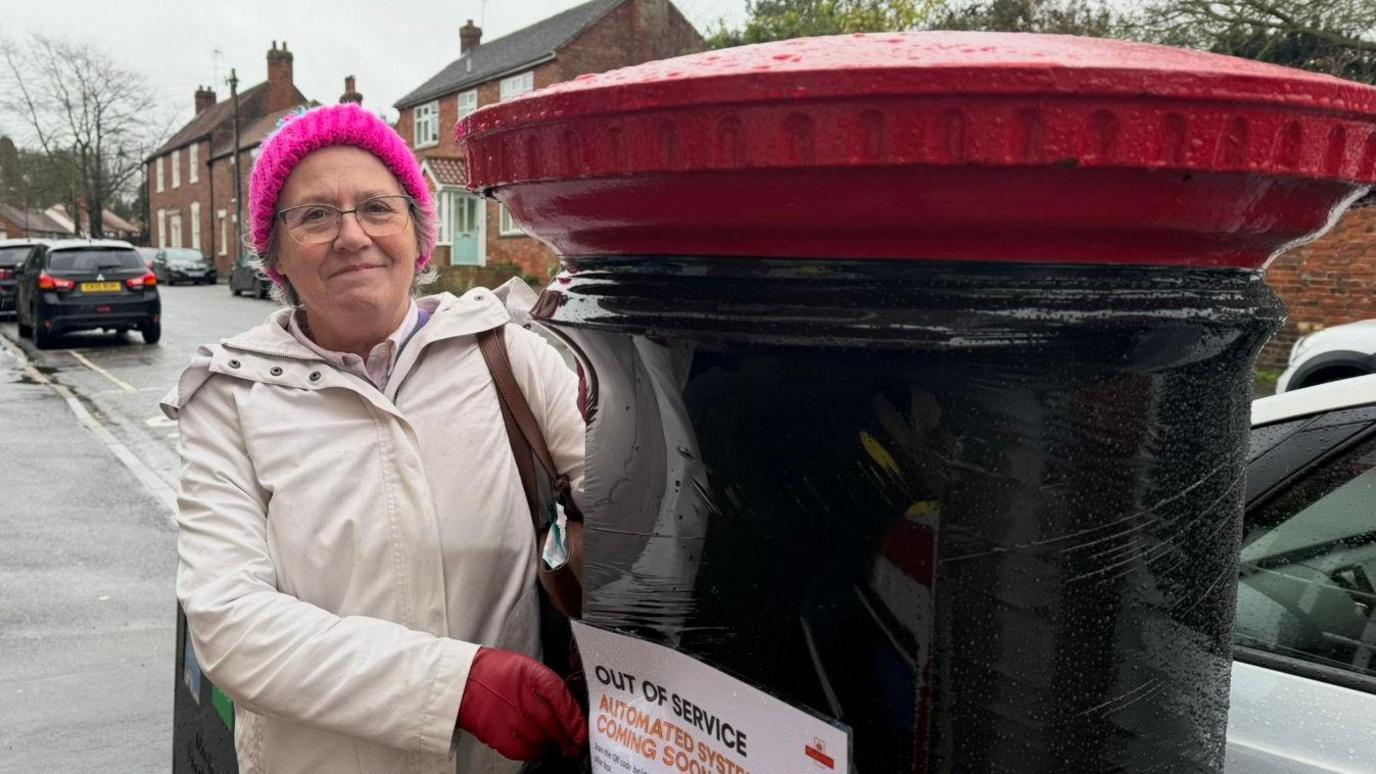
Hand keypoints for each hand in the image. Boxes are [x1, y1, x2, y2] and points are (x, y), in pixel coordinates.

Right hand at [457, 647, 586, 759]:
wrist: (464, 681)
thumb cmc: (498, 673)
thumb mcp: (528, 668)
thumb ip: (550, 687)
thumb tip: (572, 709)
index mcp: (533, 676)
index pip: (562, 700)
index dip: (576, 720)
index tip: (585, 732)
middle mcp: (522, 698)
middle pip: (555, 725)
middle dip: (570, 738)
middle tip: (577, 744)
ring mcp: (510, 719)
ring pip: (542, 740)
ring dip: (553, 744)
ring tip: (557, 742)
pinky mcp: (499, 736)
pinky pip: (525, 750)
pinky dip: (535, 750)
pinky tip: (538, 745)